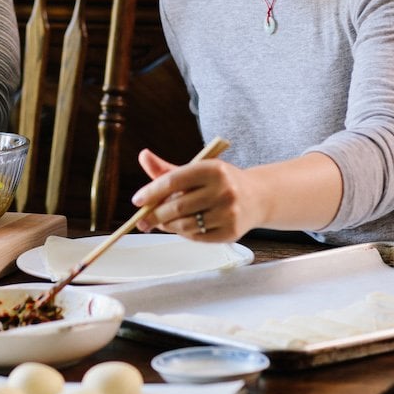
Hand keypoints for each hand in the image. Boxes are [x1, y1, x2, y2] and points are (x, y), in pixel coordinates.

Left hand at [130, 148, 256, 241]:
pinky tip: (180, 228)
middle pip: (178, 206)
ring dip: (168, 226)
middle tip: (142, 221)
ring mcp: (229, 212)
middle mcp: (224, 189)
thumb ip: (168, 169)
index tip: (137, 200)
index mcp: (213, 169)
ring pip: (186, 225)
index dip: (152, 191)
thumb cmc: (219, 182)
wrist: (256, 197)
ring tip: (161, 223)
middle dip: (155, 215)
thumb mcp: (197, 170)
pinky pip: (197, 237)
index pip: (174, 180)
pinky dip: (183, 234)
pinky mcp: (231, 232)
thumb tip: (143, 156)